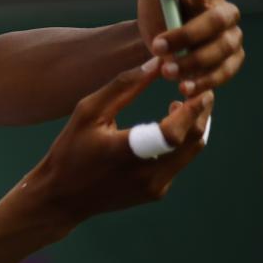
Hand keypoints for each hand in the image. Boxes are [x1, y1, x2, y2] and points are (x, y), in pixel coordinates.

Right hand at [22, 58, 211, 229]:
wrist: (62, 198)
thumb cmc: (70, 150)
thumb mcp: (87, 113)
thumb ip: (123, 87)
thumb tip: (157, 64)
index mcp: (125, 153)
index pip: (173, 133)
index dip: (192, 110)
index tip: (199, 89)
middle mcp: (145, 174)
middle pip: (192, 139)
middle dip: (200, 112)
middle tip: (197, 91)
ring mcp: (154, 186)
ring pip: (192, 150)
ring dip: (193, 125)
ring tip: (180, 106)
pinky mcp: (157, 192)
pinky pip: (179, 161)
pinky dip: (179, 141)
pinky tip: (165, 130)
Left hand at [129, 0, 244, 100]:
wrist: (159, 41)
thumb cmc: (158, 6)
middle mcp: (225, 11)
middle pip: (216, 21)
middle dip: (187, 34)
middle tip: (158, 44)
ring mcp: (231, 38)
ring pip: (220, 50)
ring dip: (192, 61)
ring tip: (165, 69)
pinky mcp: (230, 62)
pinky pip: (223, 73)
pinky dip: (204, 81)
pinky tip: (182, 86)